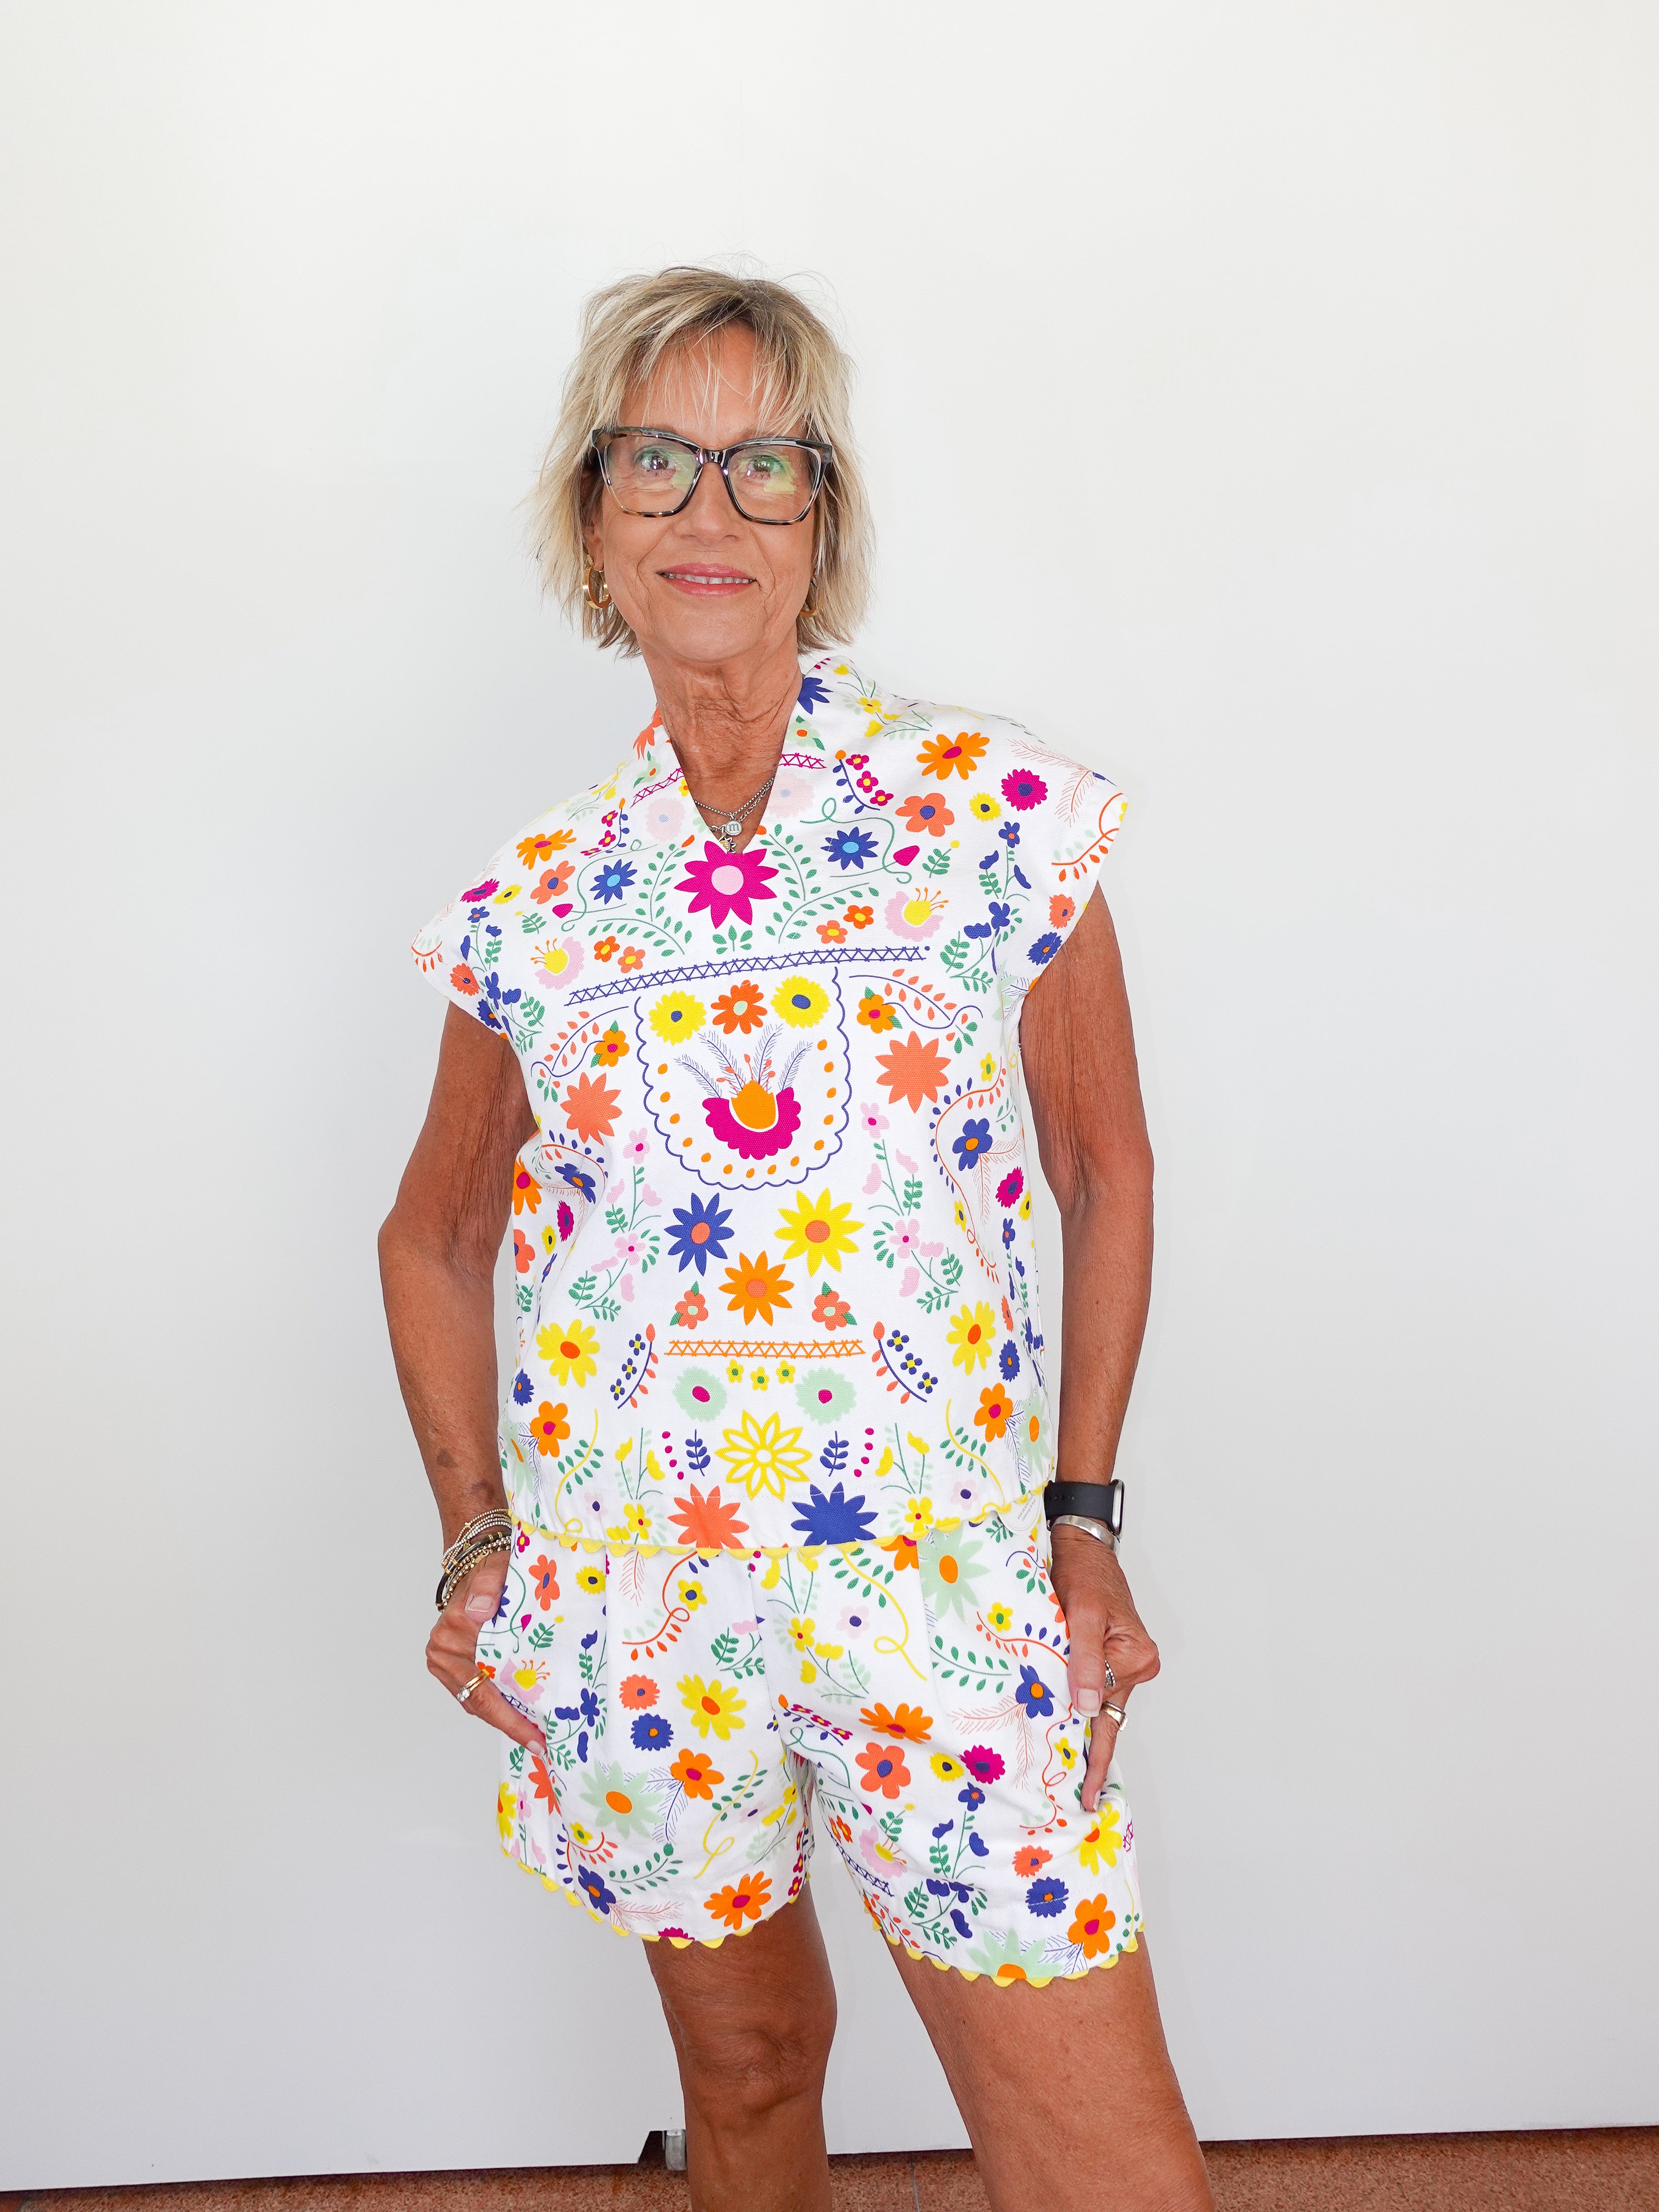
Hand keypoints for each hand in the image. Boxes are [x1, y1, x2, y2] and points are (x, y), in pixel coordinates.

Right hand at [426, 1555, 546, 1755]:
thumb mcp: (495, 1569)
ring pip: (479, 1701)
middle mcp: (443, 1652)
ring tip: (539, 1736)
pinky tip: (525, 1718)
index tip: (537, 1735)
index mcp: (451, 1632)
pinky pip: (478, 1694)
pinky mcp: (455, 1668)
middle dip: (513, 1724)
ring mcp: (447, 1663)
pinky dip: (501, 1706)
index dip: (511, 1716)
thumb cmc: (492, 1568)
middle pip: (482, 1700)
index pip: (484, 1685)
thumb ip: (489, 1586)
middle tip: (545, 1744)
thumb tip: (479, 1612)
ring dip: (508, 1718)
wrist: (479, 1564)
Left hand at [1048, 1522, 1159, 1811]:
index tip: (1088, 1797)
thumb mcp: (1081, 1614)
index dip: (1096, 1761)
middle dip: (1084, 1747)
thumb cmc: (1084, 1572)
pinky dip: (1074, 1698)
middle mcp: (1134, 1664)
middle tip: (1067, 1790)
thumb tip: (1087, 1709)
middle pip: (1102, 1713)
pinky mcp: (1105, 1651)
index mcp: (1136, 1659)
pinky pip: (1089, 1683)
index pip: (1109, 1718)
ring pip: (1093, 1699)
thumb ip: (1085, 1661)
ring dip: (1074, 1718)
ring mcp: (1122, 1659)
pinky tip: (1058, 1716)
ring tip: (1055, 1757)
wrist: (1081, 1543)